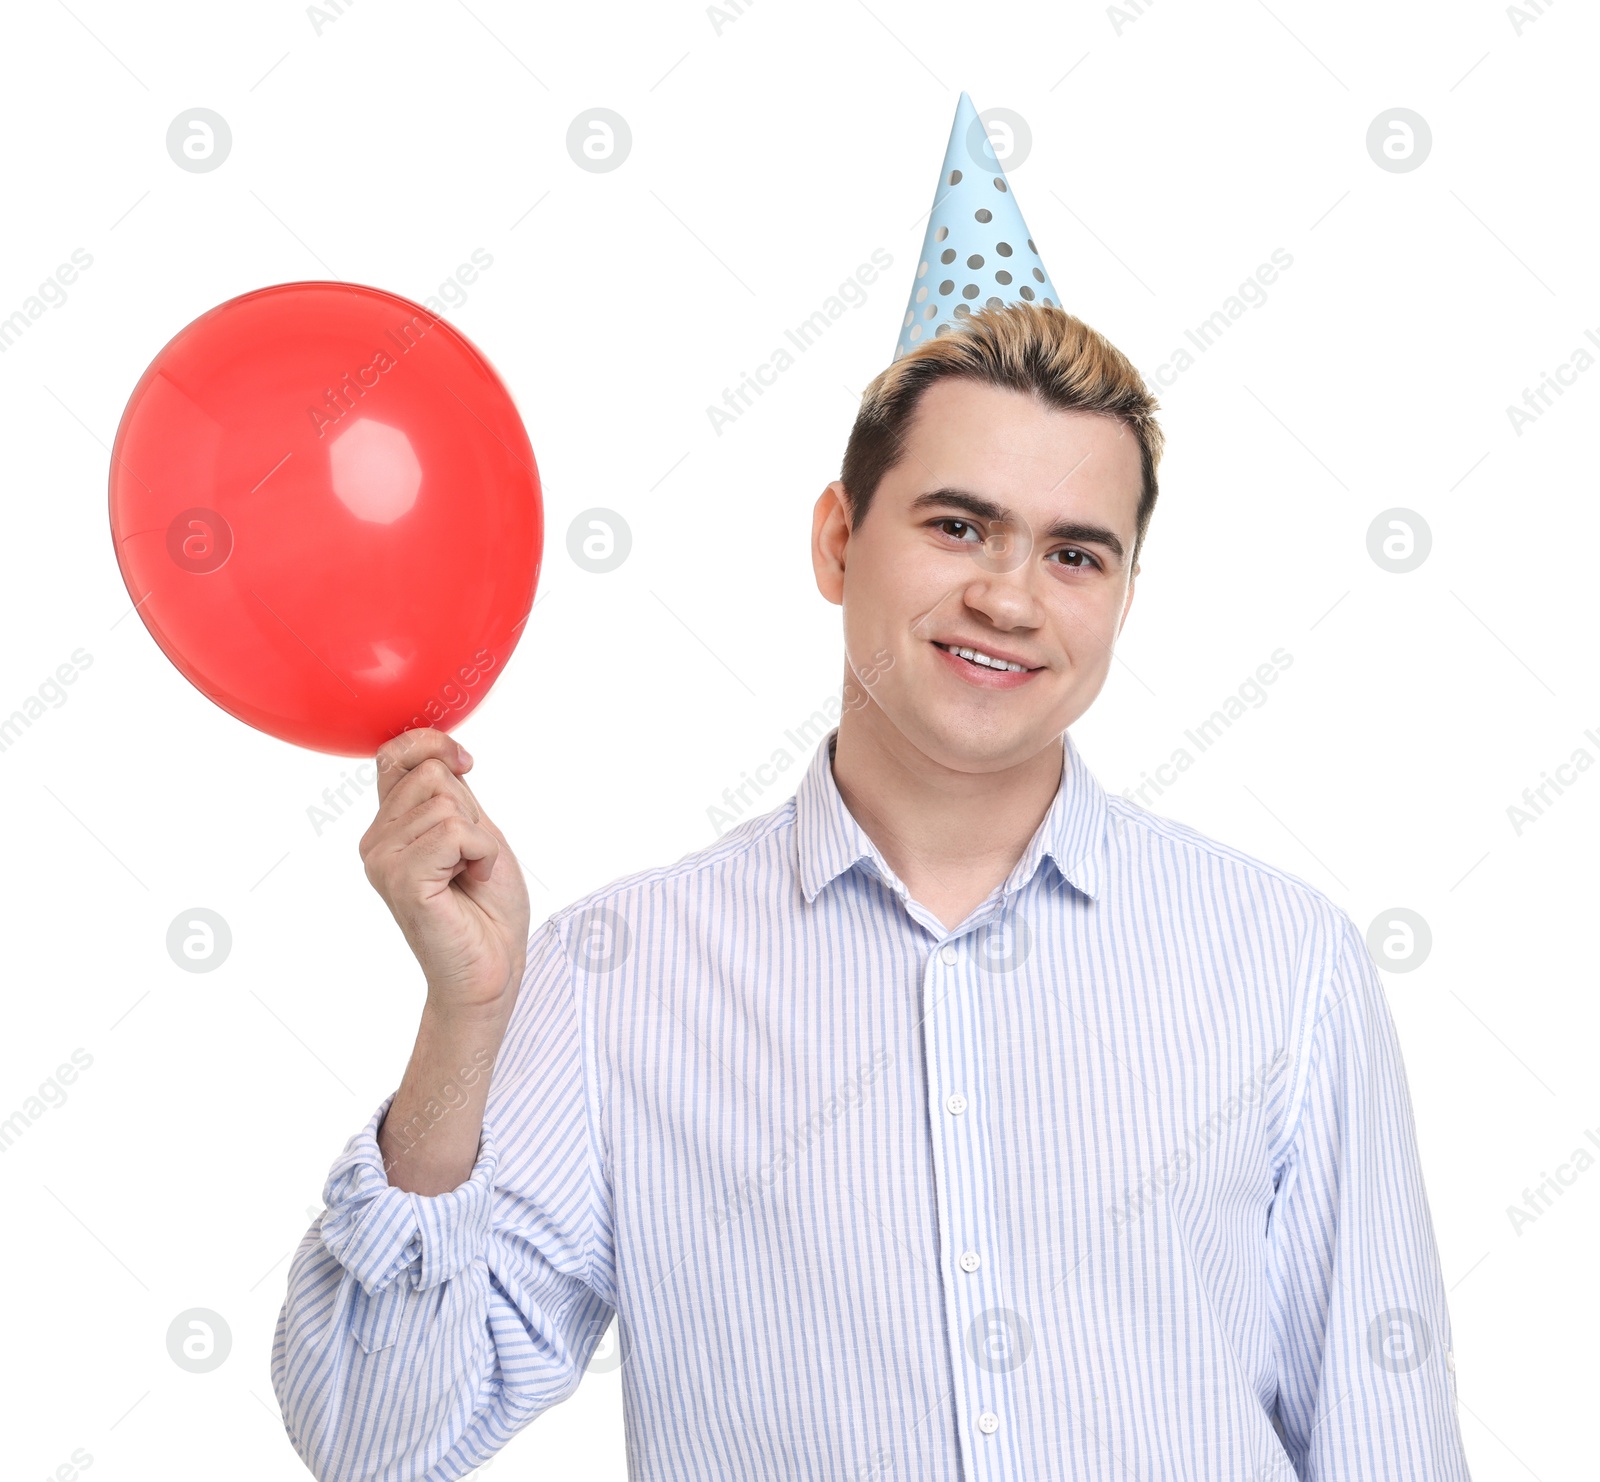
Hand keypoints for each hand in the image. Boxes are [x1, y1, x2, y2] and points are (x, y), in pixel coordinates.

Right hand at [359, 729, 529, 1017]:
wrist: (493, 966)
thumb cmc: (487, 906)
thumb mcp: (472, 831)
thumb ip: (448, 794)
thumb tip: (440, 752)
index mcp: (391, 825)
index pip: (394, 753)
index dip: (432, 744)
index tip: (466, 764)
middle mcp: (376, 841)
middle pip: (431, 774)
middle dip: (470, 811)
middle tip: (470, 858)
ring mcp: (383, 861)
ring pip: (446, 804)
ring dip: (479, 839)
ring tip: (469, 875)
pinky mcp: (401, 880)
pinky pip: (454, 833)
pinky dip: (481, 855)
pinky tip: (470, 883)